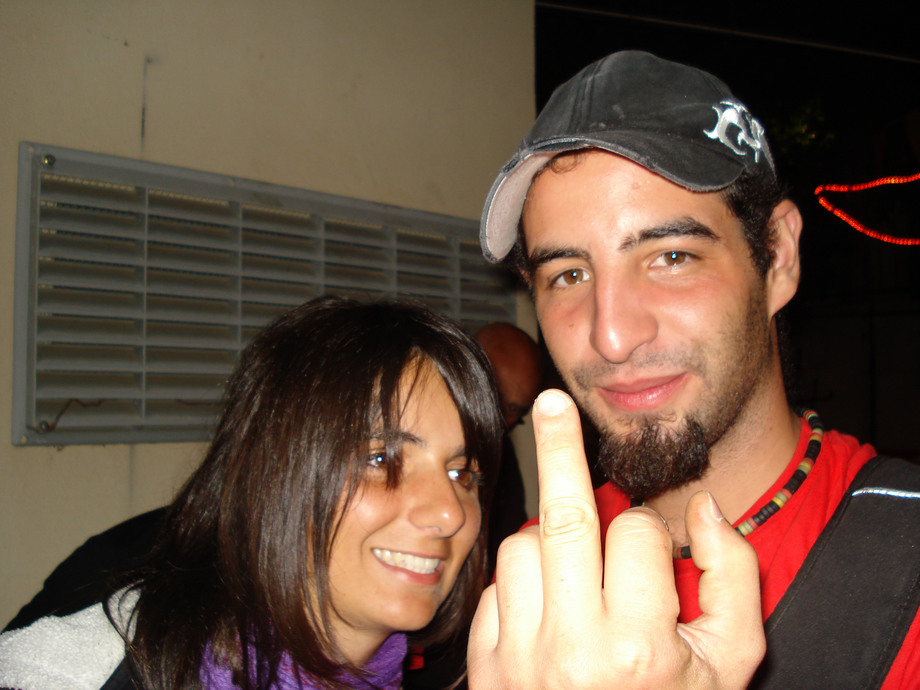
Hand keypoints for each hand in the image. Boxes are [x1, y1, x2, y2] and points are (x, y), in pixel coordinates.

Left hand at [468, 389, 763, 687]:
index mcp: (639, 644)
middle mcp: (571, 647)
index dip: (647, 533)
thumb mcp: (731, 661)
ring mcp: (518, 656)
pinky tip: (547, 609)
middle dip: (558, 447)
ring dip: (550, 542)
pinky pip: (494, 588)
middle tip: (552, 404)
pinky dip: (519, 583)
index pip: (634, 534)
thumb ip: (735, 577)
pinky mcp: (485, 665)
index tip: (651, 558)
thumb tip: (703, 508)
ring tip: (578, 577)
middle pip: (561, 515)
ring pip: (522, 547)